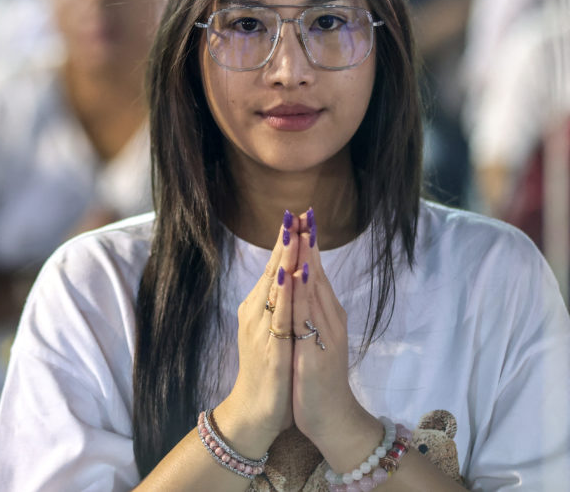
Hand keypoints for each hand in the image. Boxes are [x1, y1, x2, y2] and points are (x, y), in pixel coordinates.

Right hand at [217, 210, 300, 447]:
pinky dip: (285, 292)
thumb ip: (278, 306)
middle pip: (272, 270)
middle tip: (293, 213)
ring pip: (274, 287)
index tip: (297, 216)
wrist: (256, 411)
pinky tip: (290, 275)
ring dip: (284, 258)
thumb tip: (287, 279)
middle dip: (284, 241)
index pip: (275, 268)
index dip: (285, 242)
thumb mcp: (274, 332)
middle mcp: (256, 313)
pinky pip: (279, 314)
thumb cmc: (268, 372)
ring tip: (292, 233)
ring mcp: (261, 329)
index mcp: (260, 308)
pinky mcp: (269, 347)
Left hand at [290, 209, 365, 444]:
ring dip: (307, 260)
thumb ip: (310, 309)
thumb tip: (303, 282)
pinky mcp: (315, 353)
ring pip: (313, 291)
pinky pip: (306, 318)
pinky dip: (302, 294)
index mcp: (326, 314)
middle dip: (309, 243)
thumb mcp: (314, 336)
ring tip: (302, 232)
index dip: (309, 244)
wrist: (331, 419)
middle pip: (317, 274)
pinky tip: (299, 275)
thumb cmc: (318, 377)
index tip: (302, 215)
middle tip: (303, 212)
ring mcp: (325, 335)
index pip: (316, 271)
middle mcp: (330, 319)